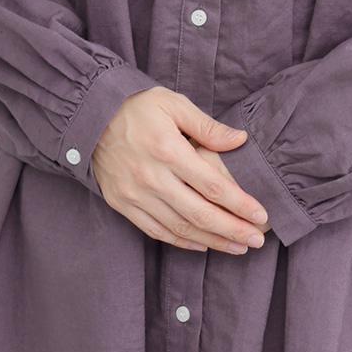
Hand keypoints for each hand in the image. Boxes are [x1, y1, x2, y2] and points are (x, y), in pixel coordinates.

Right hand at [91, 88, 270, 253]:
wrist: (89, 117)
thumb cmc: (137, 107)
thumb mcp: (173, 104)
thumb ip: (207, 126)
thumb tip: (239, 140)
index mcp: (168, 150)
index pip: (213, 186)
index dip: (240, 204)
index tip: (262, 216)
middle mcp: (152, 177)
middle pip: (200, 214)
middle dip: (233, 230)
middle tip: (257, 241)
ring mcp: (136, 195)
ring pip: (180, 228)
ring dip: (212, 241)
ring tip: (238, 247)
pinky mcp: (123, 205)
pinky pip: (156, 231)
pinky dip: (182, 242)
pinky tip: (203, 245)